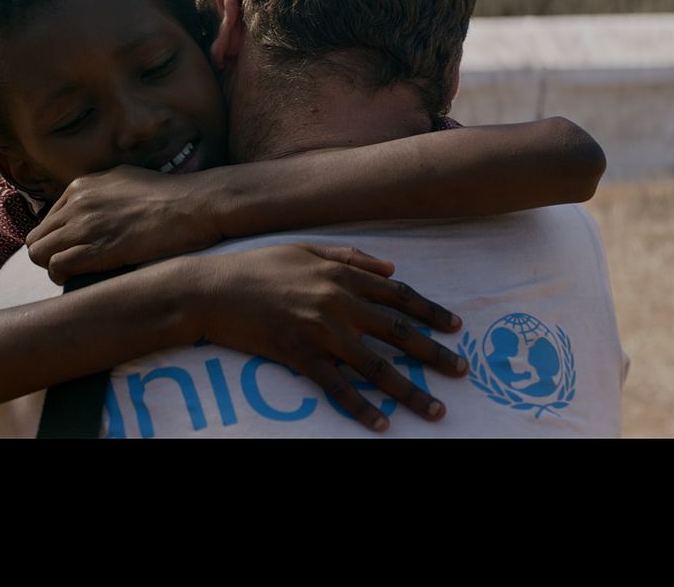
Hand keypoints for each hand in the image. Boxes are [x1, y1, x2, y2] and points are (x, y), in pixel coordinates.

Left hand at [27, 166, 222, 284]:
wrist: (194, 204)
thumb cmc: (169, 196)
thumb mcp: (124, 181)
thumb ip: (100, 195)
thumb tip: (91, 210)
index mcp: (81, 187)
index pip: (47, 221)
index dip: (58, 240)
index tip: (74, 251)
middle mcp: (77, 203)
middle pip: (38, 238)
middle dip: (50, 255)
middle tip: (72, 267)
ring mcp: (85, 225)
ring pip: (39, 253)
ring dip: (53, 267)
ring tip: (75, 274)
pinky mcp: (98, 248)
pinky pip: (57, 266)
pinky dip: (62, 276)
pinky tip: (77, 279)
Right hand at [185, 243, 468, 432]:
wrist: (210, 290)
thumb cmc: (257, 267)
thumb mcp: (306, 249)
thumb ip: (350, 257)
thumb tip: (391, 267)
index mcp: (342, 276)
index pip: (398, 296)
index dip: (430, 312)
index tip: (456, 327)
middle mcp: (338, 303)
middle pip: (397, 332)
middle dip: (434, 354)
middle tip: (462, 371)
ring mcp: (319, 332)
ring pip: (375, 366)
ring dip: (408, 390)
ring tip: (435, 410)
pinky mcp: (298, 356)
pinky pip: (336, 387)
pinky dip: (360, 407)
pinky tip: (380, 424)